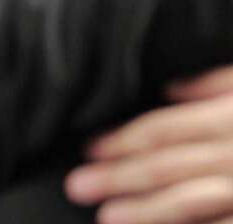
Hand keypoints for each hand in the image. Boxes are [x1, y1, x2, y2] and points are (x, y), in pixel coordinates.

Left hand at [65, 65, 232, 223]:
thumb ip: (216, 84)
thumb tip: (171, 88)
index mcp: (228, 117)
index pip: (164, 129)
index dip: (122, 141)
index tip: (89, 150)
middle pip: (164, 167)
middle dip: (116, 177)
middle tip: (77, 186)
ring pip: (187, 201)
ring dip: (144, 211)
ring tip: (105, 217)